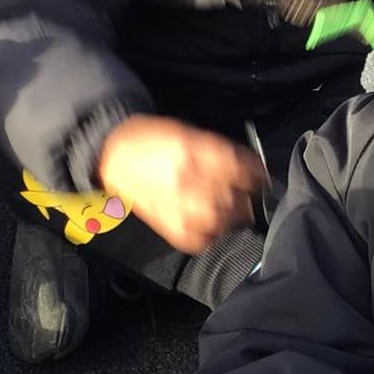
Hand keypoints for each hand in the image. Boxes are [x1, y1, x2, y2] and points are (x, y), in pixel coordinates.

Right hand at [97, 116, 266, 254]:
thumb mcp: (188, 132)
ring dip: (234, 219)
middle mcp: (186, 181)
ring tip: (234, 212)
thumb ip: (218, 151)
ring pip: (221, 223)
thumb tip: (248, 168)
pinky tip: (214, 226)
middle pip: (234, 199)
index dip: (257, 175)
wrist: (111, 155)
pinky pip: (200, 241)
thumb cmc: (151, 140)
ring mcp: (176, 207)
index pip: (240, 169)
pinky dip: (213, 236)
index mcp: (192, 152)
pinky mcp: (167, 227)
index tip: (262, 179)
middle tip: (250, 197)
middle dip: (247, 199)